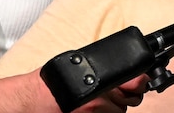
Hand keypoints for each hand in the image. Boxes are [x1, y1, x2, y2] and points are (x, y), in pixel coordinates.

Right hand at [0, 70, 147, 112]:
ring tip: (96, 104)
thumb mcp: (85, 65)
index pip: (138, 83)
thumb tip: (131, 76)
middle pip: (131, 100)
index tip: (139, 84)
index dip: (140, 84)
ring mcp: (95, 112)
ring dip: (112, 109)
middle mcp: (101, 97)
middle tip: (113, 94)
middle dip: (125, 97)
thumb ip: (107, 70)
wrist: (33, 98)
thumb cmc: (56, 80)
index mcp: (103, 79)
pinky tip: (91, 111)